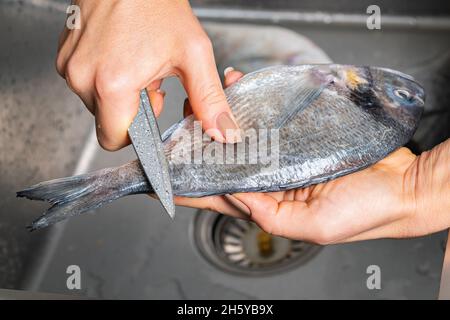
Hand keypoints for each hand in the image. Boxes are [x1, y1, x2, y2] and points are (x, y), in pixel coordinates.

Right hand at [57, 0, 238, 149]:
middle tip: (151, 81)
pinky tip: (121, 56)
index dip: (137, 135)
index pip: (114, 139)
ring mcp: (70, 65)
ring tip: (136, 64)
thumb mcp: (192, 55)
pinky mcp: (64, 55)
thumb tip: (223, 131)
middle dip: (132, 110)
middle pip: (107, 121)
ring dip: (119, 92)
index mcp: (113, 84)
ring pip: (96, 103)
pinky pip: (85, 83)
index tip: (151, 117)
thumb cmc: (157, 5)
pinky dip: (104, 77)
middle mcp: (83, 77)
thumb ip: (208, 99)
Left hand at [176, 69, 449, 243]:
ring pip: (245, 138)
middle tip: (181, 130)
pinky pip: (270, 122)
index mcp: (270, 205)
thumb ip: (269, 213)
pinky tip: (241, 95)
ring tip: (205, 105)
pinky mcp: (300, 138)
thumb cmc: (366, 213)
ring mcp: (285, 156)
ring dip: (224, 123)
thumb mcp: (312, 226)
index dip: (192, 187)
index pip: (221, 196)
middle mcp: (272, 181)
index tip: (165, 177)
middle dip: (203, 147)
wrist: (402, 185)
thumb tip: (234, 194)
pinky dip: (254, 109)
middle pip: (227, 163)